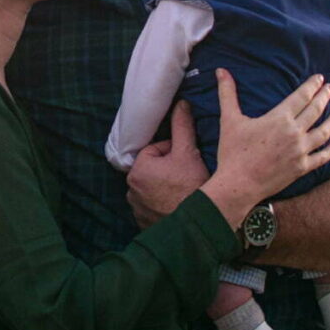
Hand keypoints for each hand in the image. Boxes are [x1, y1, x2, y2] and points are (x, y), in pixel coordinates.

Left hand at [126, 101, 208, 228]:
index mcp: (137, 169)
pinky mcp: (144, 223)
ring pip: (154, 187)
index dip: (175, 152)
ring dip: (166, 186)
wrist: (199, 226)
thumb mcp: (188, 152)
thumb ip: (182, 125)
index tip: (187, 160)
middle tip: (188, 175)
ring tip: (185, 190)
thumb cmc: (192, 187)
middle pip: (154, 169)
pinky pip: (154, 206)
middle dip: (170, 169)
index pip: (156, 149)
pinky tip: (178, 204)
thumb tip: (181, 103)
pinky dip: (164, 203)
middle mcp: (130, 190)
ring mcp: (136, 209)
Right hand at [208, 68, 329, 219]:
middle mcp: (294, 133)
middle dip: (324, 97)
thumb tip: (221, 70)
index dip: (312, 86)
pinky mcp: (301, 168)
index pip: (301, 97)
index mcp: (279, 118)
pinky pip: (322, 157)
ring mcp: (300, 151)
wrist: (238, 185)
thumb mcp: (228, 119)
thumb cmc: (233, 151)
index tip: (320, 79)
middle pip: (315, 111)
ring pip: (323, 133)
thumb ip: (227, 93)